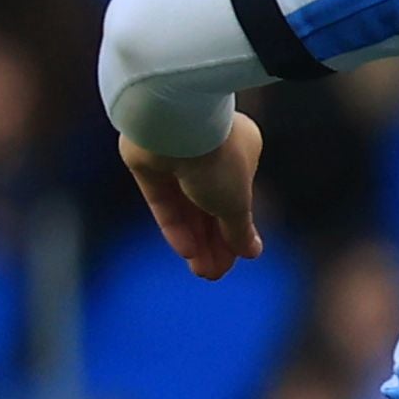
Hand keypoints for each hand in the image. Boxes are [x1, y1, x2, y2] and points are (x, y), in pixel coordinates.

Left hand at [119, 118, 265, 275]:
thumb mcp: (237, 201)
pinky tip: (187, 250)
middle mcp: (208, 153)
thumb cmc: (218, 156)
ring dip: (195, 241)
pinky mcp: (147, 163)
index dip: (235, 232)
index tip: (239, 258)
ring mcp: (175, 158)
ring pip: (185, 207)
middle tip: (215, 274)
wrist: (177, 124)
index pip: (236, 199)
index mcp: (240, 152)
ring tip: (203, 272)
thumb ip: (240, 229)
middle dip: (214, 243)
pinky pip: (162, 201)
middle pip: (209, 207)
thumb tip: (251, 252)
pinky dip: (174, 226)